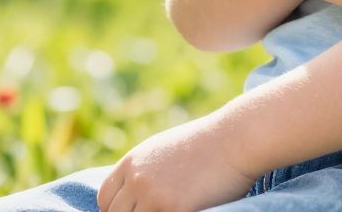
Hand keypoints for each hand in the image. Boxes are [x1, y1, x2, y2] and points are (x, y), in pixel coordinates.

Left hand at [97, 116, 257, 211]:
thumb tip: (133, 193)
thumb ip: (144, 170)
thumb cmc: (207, 144)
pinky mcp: (174, 209)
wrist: (237, 138)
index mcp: (133, 162)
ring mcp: (154, 196)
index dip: (116, 210)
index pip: (105, 198)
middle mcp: (137, 178)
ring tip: (170, 211)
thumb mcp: (165, 149)